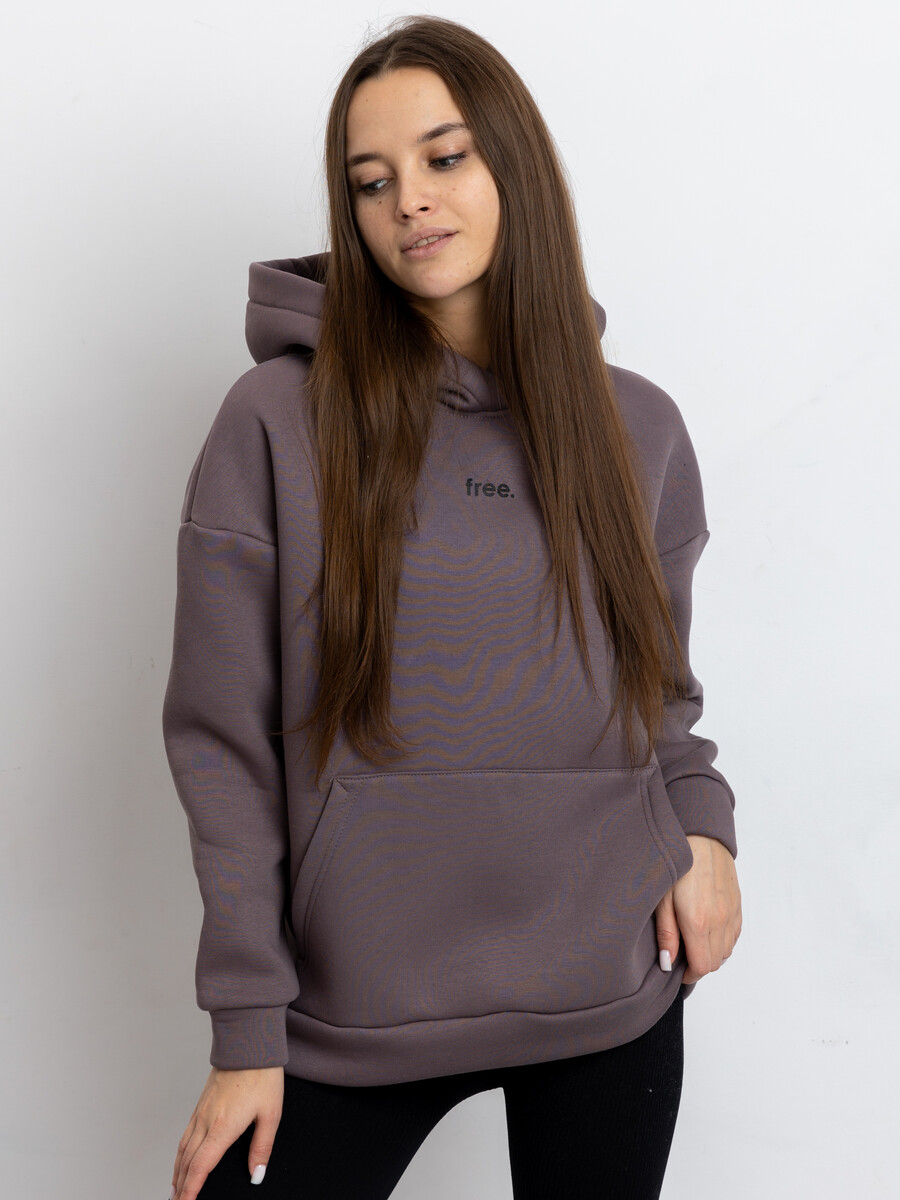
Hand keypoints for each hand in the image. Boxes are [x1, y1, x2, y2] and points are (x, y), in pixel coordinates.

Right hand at [171, 1066, 283, 1199]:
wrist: (249, 1042)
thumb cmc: (263, 1075)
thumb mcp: (271, 1113)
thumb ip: (262, 1147)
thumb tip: (256, 1174)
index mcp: (223, 1127)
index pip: (201, 1166)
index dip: (191, 1189)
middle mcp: (207, 1120)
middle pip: (188, 1161)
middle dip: (181, 1185)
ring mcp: (202, 1110)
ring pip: (183, 1147)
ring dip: (177, 1171)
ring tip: (176, 1188)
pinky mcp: (202, 1102)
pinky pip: (186, 1133)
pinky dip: (181, 1152)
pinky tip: (182, 1157)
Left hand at [655, 835, 741, 983]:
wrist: (702, 836)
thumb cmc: (678, 864)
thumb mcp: (662, 899)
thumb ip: (667, 934)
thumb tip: (668, 964)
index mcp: (698, 922)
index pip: (701, 967)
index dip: (689, 976)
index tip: (677, 971)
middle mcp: (720, 921)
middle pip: (715, 962)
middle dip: (698, 965)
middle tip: (681, 955)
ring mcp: (732, 913)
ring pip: (726, 951)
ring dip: (711, 953)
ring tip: (691, 942)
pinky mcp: (738, 905)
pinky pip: (734, 935)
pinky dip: (722, 941)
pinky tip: (707, 930)